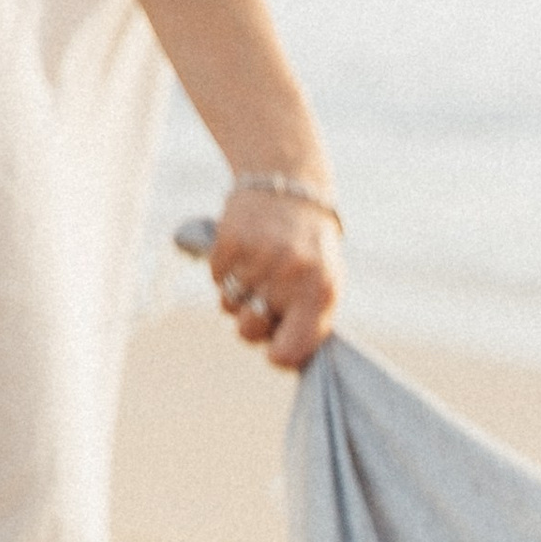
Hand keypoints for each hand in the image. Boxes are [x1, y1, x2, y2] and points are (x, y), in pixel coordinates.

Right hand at [208, 182, 340, 369]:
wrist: (289, 183)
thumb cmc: (309, 246)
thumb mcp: (324, 282)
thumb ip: (309, 323)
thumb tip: (283, 358)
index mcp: (320, 293)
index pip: (291, 349)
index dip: (278, 355)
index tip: (273, 351)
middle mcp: (290, 276)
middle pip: (250, 329)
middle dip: (251, 322)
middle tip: (261, 301)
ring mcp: (259, 258)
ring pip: (229, 305)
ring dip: (237, 294)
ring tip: (256, 268)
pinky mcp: (231, 241)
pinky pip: (215, 278)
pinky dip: (224, 271)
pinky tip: (242, 252)